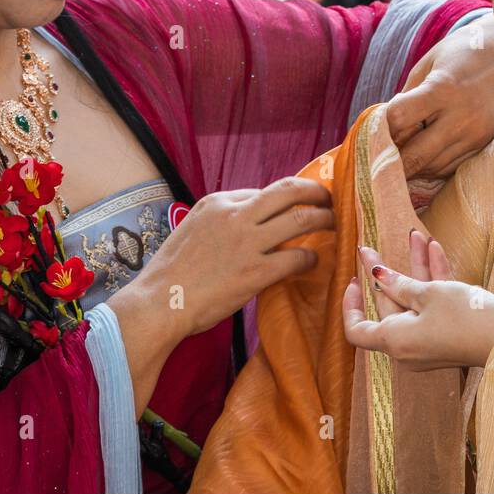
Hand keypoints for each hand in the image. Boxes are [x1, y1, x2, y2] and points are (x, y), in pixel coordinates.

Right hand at [109, 176, 332, 413]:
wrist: (159, 302)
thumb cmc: (172, 273)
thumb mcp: (193, 229)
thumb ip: (222, 221)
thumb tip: (251, 222)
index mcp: (217, 202)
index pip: (262, 191)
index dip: (285, 198)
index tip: (299, 204)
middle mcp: (235, 215)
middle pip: (288, 191)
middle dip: (315, 192)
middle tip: (330, 199)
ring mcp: (247, 243)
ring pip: (300, 219)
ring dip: (323, 220)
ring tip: (334, 224)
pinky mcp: (256, 272)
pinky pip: (296, 257)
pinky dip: (310, 257)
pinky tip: (313, 261)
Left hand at [342, 233, 493, 371]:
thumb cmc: (465, 317)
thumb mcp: (429, 293)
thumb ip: (400, 283)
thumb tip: (376, 275)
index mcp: (395, 340)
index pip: (357, 331)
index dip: (350, 305)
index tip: (353, 280)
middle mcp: (407, 346)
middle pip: (387, 308)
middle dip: (384, 274)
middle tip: (371, 247)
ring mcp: (427, 341)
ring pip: (412, 302)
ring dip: (414, 269)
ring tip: (415, 236)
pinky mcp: (446, 335)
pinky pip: (431, 307)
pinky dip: (432, 283)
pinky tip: (436, 249)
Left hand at [386, 17, 493, 181]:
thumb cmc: (457, 57)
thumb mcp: (425, 65)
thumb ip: (406, 96)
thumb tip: (385, 129)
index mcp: (442, 89)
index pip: (400, 119)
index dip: (383, 125)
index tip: (378, 125)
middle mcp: (461, 116)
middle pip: (415, 155)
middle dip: (392, 159)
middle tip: (378, 157)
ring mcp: (475, 135)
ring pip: (431, 167)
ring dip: (411, 165)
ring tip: (400, 154)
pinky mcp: (482, 145)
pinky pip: (448, 167)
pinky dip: (430, 165)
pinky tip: (422, 154)